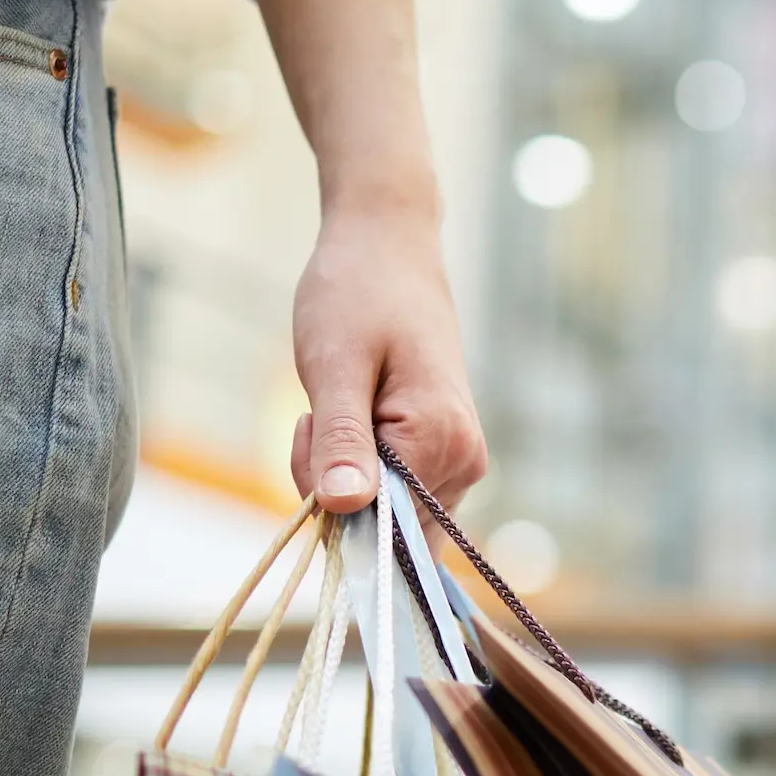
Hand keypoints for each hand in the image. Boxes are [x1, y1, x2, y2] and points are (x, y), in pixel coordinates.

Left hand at [290, 196, 487, 514]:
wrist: (388, 246)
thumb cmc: (357, 293)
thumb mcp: (334, 365)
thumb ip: (342, 440)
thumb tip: (345, 509)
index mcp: (443, 441)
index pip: (379, 527)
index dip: (329, 500)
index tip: (311, 432)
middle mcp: (463, 462)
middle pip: (383, 529)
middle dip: (332, 488)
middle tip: (316, 415)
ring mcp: (458, 462)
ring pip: (383, 515)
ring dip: (340, 475)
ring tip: (334, 405)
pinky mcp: (443, 457)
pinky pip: (391, 495)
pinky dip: (356, 468)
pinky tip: (348, 419)